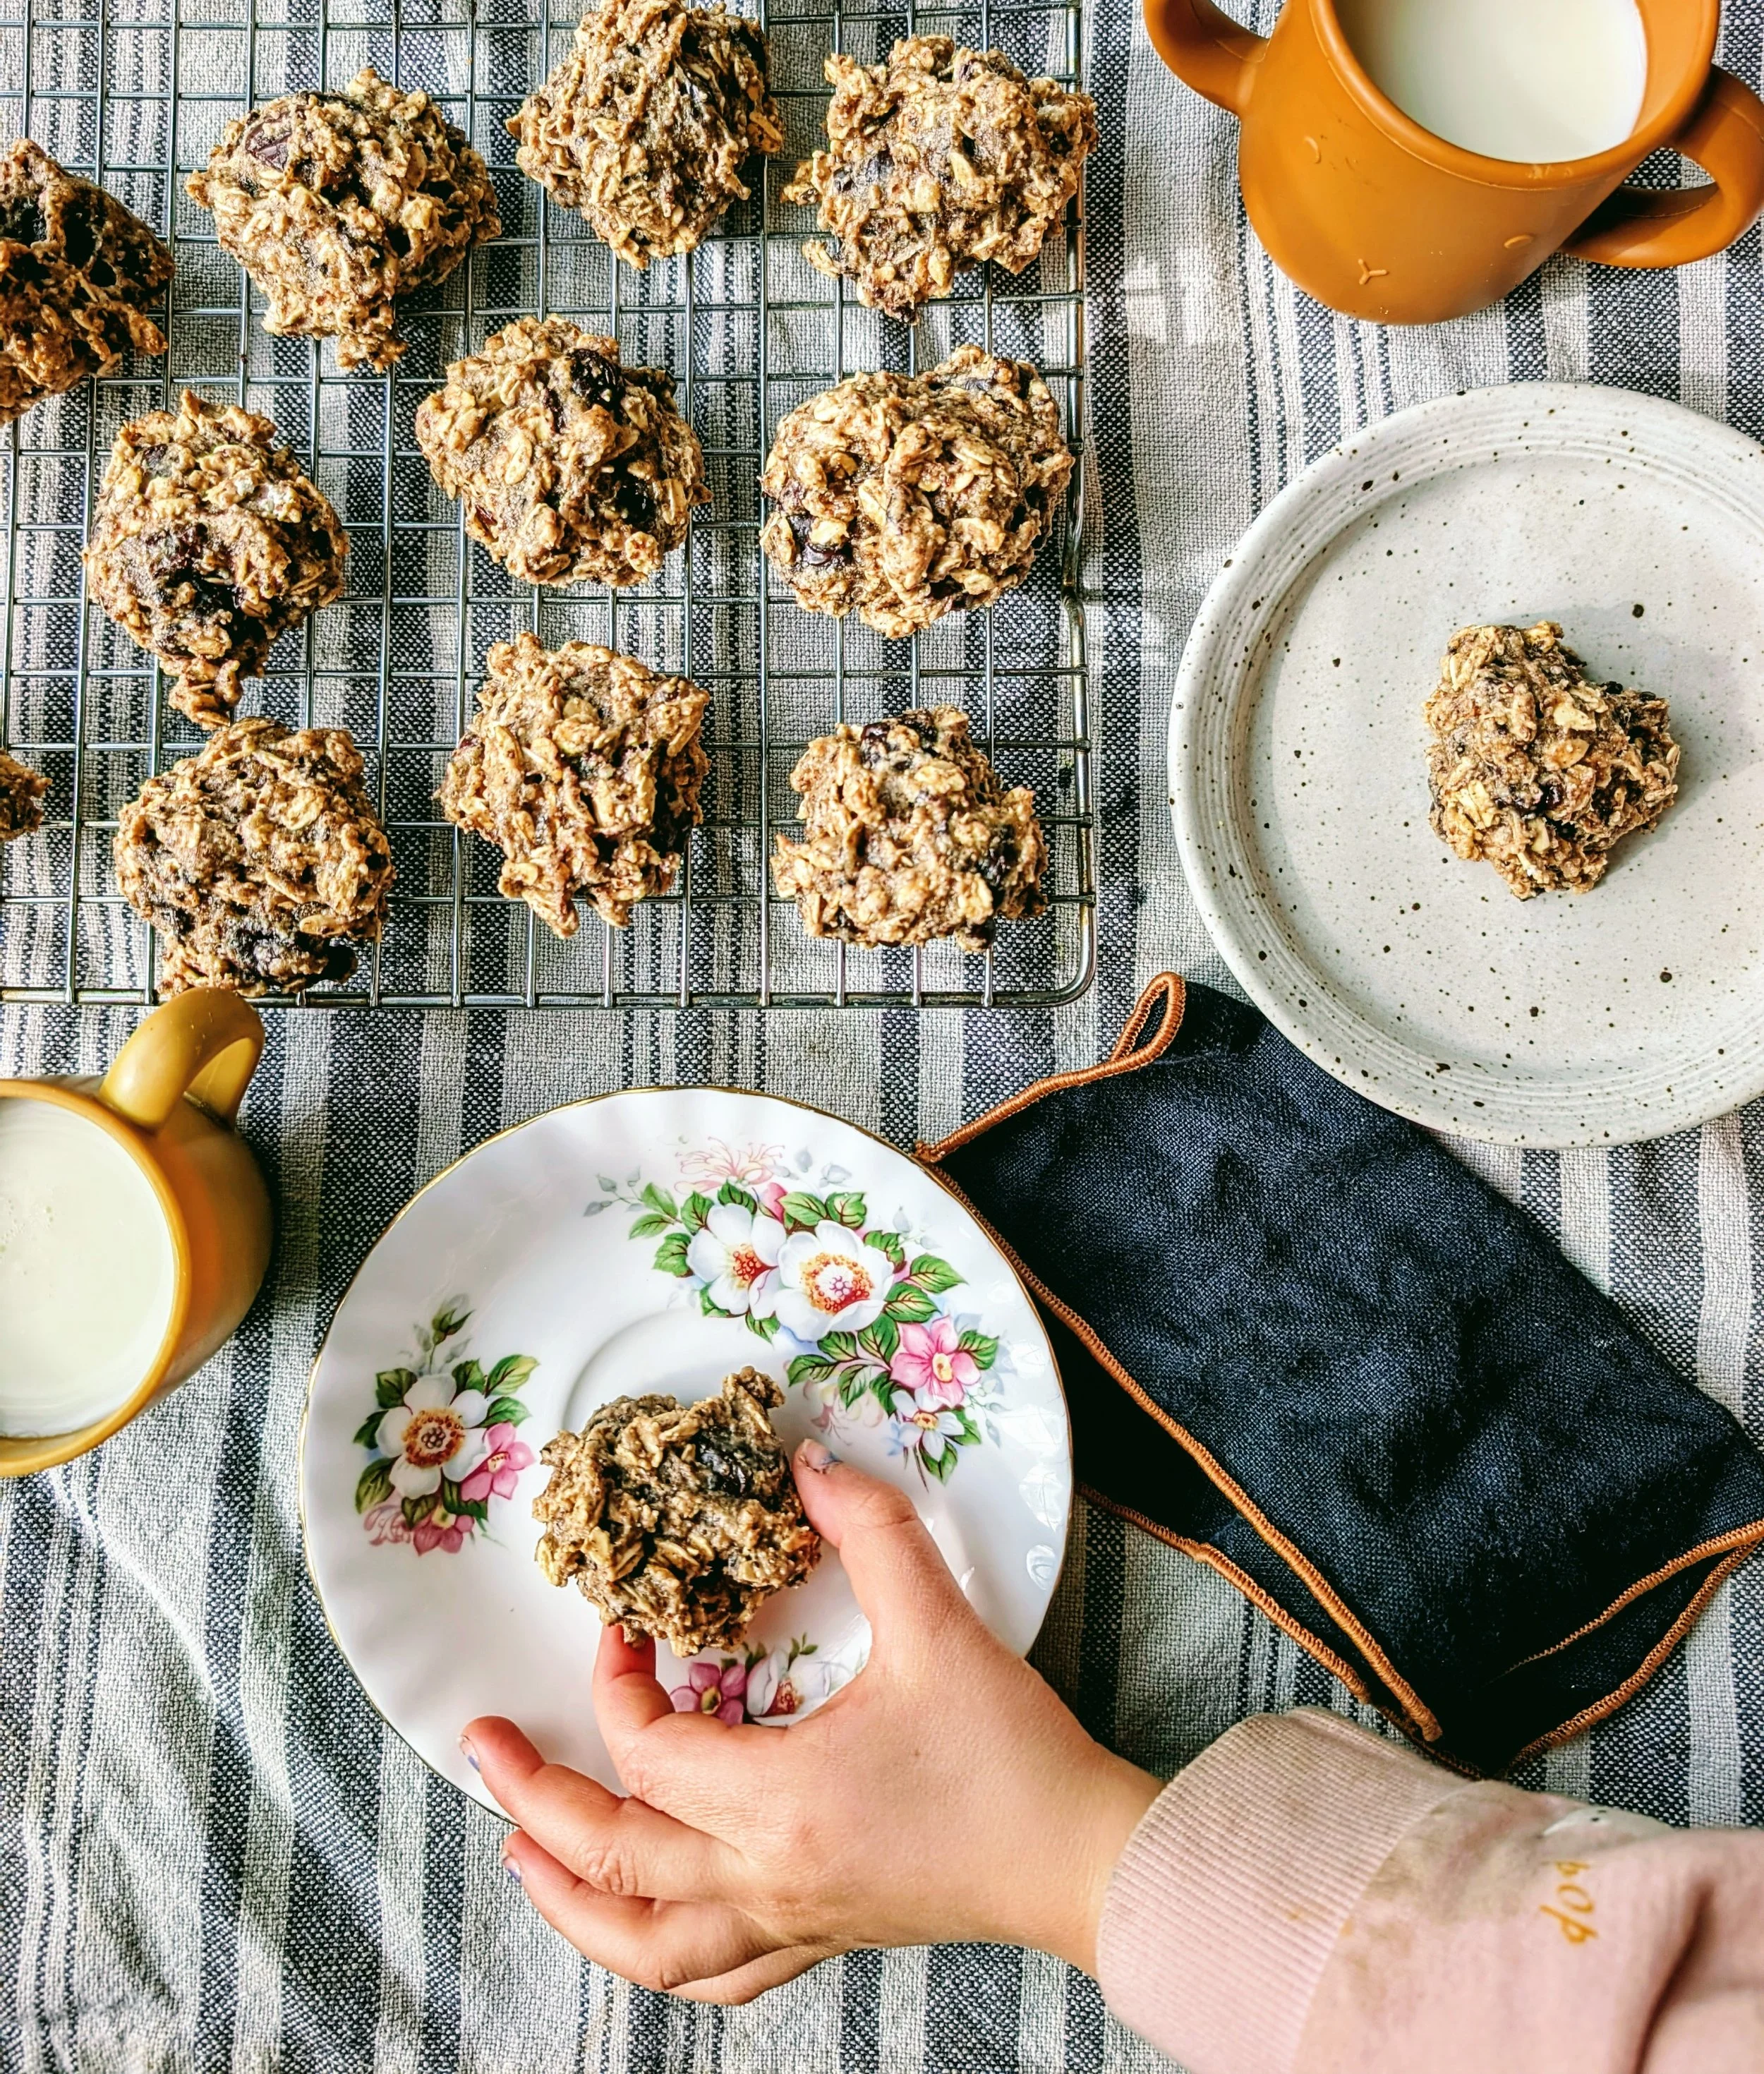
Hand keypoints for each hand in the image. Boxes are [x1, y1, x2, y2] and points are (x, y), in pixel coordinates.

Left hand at [463, 1440, 1160, 2003]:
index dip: (615, 1681)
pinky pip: (713, 1977)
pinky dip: (655, 1956)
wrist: (1082, 1860)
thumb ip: (873, 1533)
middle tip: (483, 1747)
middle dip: (530, 1802)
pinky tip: (643, 1924)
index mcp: (780, 1802)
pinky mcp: (821, 1939)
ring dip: (569, 1904)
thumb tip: (811, 1465)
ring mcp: (790, 1921)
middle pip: (610, 1862)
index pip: (648, 1749)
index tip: (624, 1627)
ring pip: (645, 1951)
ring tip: (519, 1856)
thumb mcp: (940, 1625)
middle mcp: (767, 1877)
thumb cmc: (1011, 1757)